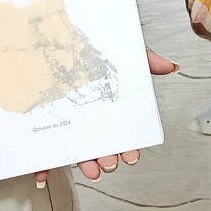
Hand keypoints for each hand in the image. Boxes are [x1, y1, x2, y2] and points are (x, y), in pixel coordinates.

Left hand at [53, 49, 177, 185]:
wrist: (49, 35)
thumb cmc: (87, 45)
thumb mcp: (120, 50)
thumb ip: (145, 60)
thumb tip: (169, 67)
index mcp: (107, 107)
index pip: (120, 132)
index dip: (127, 147)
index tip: (132, 155)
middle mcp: (87, 119)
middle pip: (99, 146)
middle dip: (107, 158)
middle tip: (111, 162)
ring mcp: (65, 124)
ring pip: (75, 151)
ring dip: (84, 164)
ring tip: (91, 169)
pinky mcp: (41, 125)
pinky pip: (41, 150)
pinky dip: (41, 166)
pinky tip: (43, 175)